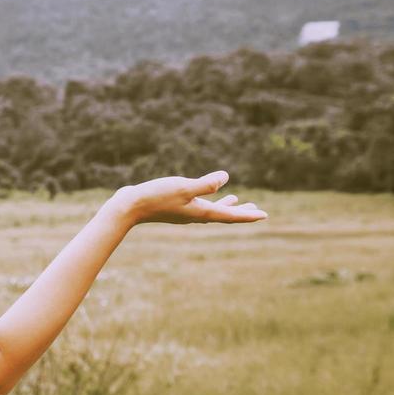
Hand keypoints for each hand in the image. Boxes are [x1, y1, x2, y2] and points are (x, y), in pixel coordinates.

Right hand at [107, 170, 267, 225]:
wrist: (129, 207)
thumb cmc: (156, 197)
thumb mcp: (183, 187)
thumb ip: (205, 184)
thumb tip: (225, 178)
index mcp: (200, 212)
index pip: (230, 216)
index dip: (248, 214)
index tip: (264, 215)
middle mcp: (194, 214)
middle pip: (223, 215)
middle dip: (240, 212)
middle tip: (257, 210)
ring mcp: (184, 212)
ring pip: (211, 210)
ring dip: (225, 206)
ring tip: (236, 199)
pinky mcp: (174, 207)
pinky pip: (198, 205)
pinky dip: (208, 200)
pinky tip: (203, 194)